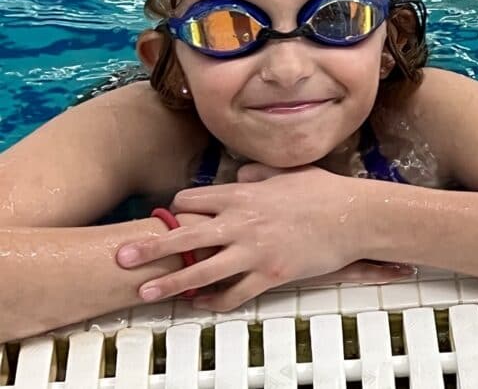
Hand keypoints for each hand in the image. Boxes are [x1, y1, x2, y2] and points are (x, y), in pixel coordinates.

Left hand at [117, 164, 408, 309]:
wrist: (356, 216)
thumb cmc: (326, 192)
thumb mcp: (291, 172)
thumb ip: (261, 173)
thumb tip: (244, 173)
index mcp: (245, 194)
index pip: (194, 200)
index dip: (177, 210)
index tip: (167, 218)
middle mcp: (242, 222)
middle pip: (185, 235)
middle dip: (150, 247)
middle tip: (121, 257)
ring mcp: (255, 250)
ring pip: (201, 270)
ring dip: (170, 282)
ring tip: (144, 292)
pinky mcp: (270, 274)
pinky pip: (234, 293)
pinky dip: (216, 302)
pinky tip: (202, 306)